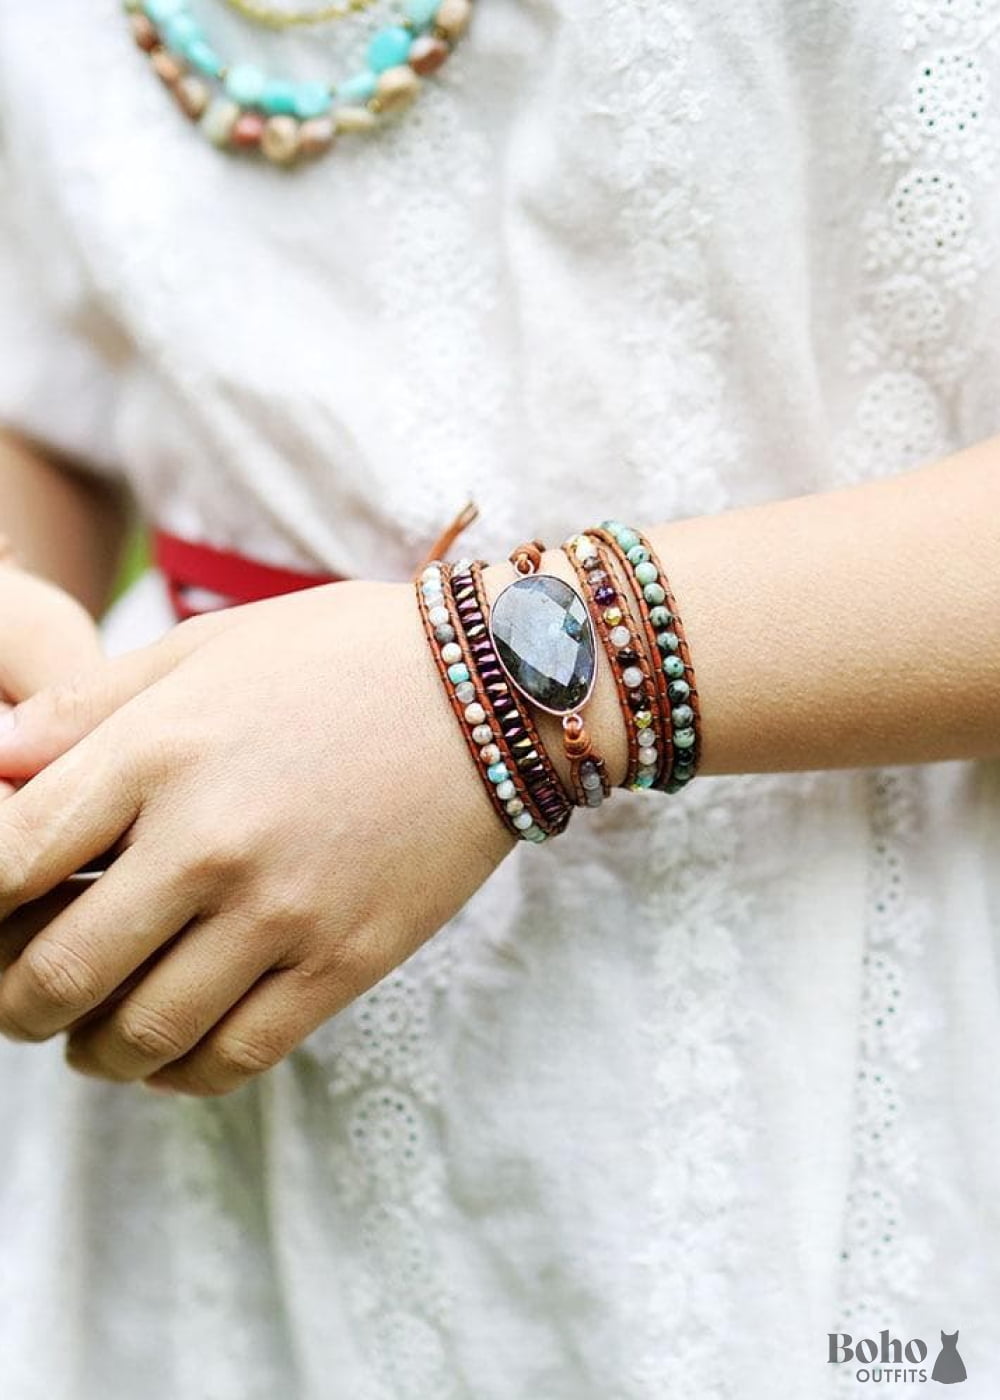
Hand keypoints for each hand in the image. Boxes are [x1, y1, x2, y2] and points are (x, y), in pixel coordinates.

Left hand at [0, 582, 513, 1094]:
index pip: (5, 863)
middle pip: (56, 972)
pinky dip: (177, 1073)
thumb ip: (85, 709)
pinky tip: (168, 1048)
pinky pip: (234, 1057)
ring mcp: (284, 913)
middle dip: (12, 1000)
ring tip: (86, 1032)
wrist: (496, 687)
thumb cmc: (339, 657)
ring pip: (140, 1035)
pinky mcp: (348, 962)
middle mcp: (211, 843)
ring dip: (88, 1050)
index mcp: (160, 752)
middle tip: (20, 992)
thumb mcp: (204, 650)